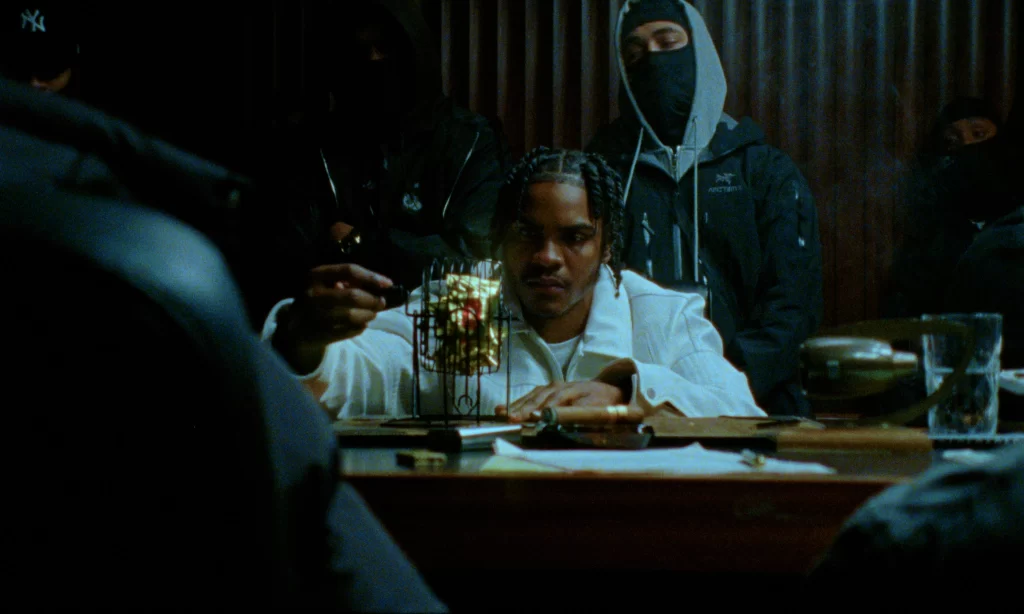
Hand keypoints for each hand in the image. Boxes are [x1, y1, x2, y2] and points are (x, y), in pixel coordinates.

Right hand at [274, 264, 392, 372]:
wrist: (295, 327)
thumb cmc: (319, 299)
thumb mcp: (326, 283)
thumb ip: (349, 281)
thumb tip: (381, 285)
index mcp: (315, 275)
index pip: (348, 270)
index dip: (371, 276)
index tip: (388, 283)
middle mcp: (312, 294)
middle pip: (353, 296)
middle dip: (373, 300)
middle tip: (381, 302)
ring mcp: (314, 316)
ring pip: (352, 316)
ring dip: (369, 315)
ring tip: (372, 313)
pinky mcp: (318, 334)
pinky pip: (349, 331)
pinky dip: (360, 327)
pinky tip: (361, 324)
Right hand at [495, 380, 626, 422]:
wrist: (606, 390)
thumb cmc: (601, 403)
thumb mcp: (596, 409)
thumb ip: (579, 414)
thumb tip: (561, 419)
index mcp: (572, 390)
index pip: (555, 400)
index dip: (543, 409)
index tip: (531, 418)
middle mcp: (559, 386)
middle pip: (540, 397)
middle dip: (524, 408)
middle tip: (511, 418)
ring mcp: (551, 386)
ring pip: (532, 395)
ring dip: (517, 405)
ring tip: (502, 413)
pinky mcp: (546, 389)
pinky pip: (530, 395)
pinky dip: (518, 402)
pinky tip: (506, 409)